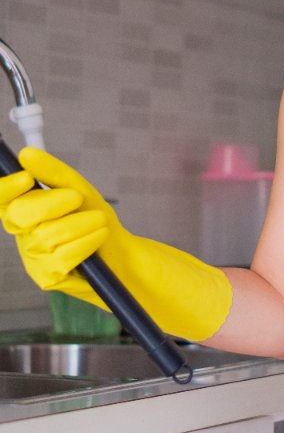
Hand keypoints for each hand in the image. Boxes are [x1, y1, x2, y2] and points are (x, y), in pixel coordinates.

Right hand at [0, 148, 232, 340]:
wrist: (123, 253)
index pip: (2, 199)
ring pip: (47, 236)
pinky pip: (62, 257)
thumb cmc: (97, 220)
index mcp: (26, 211)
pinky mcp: (48, 278)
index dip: (5, 189)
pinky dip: (86, 242)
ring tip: (96, 223)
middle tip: (76, 199)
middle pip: (20, 215)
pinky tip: (96, 240)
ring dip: (81, 223)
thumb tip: (28, 154)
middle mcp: (23, 236)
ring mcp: (33, 259)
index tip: (26, 178)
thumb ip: (54, 173)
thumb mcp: (80, 191)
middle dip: (53, 202)